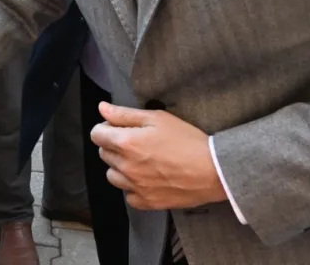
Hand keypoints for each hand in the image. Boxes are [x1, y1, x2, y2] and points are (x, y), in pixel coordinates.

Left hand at [91, 102, 226, 210]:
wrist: (213, 171)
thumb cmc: (187, 140)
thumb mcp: (157, 118)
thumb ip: (125, 114)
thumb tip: (102, 108)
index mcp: (125, 143)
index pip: (96, 134)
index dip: (106, 128)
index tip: (119, 127)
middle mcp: (125, 167)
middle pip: (104, 154)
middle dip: (114, 145)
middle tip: (136, 142)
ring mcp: (134, 187)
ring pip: (112, 176)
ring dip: (120, 167)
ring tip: (141, 161)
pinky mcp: (146, 202)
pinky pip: (128, 195)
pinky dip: (133, 188)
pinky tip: (147, 179)